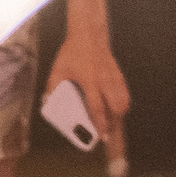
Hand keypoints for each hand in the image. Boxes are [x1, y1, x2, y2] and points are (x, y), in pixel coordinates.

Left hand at [47, 30, 130, 170]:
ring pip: (123, 104)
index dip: (100, 124)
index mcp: (90, 80)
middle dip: (114, 126)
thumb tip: (50, 105)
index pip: (98, 107)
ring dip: (119, 118)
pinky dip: (123, 108)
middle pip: (116, 109)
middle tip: (109, 139)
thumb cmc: (71, 54)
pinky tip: (117, 115)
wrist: (89, 36)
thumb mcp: (57, 69)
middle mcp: (105, 81)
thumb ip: (53, 87)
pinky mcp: (120, 77)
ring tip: (113, 130)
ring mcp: (115, 79)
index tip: (101, 137)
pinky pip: (125, 97)